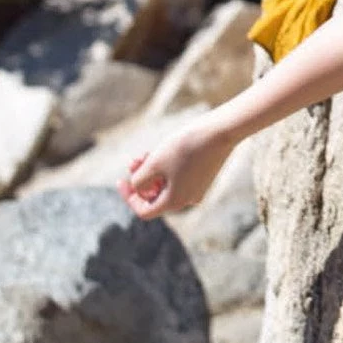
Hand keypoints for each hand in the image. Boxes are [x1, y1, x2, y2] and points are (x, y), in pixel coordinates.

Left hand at [118, 122, 232, 219]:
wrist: (221, 130)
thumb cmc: (186, 146)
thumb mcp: (154, 163)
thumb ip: (139, 181)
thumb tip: (138, 188)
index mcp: (175, 202)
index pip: (144, 211)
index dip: (129, 197)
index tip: (121, 180)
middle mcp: (188, 200)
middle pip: (155, 197)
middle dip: (141, 179)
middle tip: (135, 159)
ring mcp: (198, 188)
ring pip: (166, 185)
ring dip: (153, 171)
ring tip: (147, 152)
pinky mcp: (204, 176)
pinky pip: (179, 178)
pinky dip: (167, 168)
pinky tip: (165, 151)